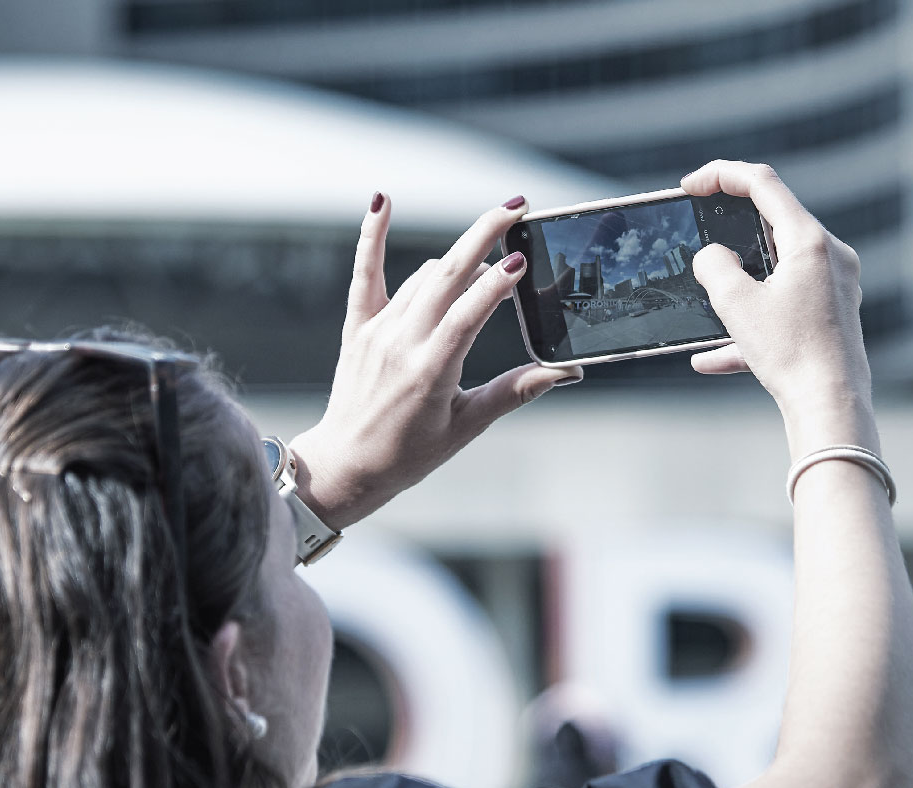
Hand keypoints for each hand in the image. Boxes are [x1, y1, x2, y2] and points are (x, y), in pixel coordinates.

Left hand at [288, 193, 581, 530]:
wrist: (348, 464)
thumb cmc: (410, 453)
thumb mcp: (467, 426)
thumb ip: (514, 391)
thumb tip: (565, 372)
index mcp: (430, 371)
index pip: (468, 313)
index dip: (497, 284)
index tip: (523, 258)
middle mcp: (401, 343)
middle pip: (446, 275)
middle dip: (483, 235)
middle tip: (517, 208)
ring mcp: (377, 331)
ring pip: (422, 277)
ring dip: (458, 258)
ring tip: (492, 250)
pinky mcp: (358, 327)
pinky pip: (364, 273)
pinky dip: (373, 236)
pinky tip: (381, 199)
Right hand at [683, 161, 871, 417]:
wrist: (830, 405)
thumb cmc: (790, 353)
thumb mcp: (736, 304)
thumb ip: (714, 267)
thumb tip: (712, 257)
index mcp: (810, 242)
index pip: (763, 184)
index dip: (722, 175)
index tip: (691, 186)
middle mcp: (830, 257)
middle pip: (773, 223)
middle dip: (730, 228)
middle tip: (698, 230)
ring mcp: (834, 286)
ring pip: (774, 270)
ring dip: (737, 282)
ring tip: (707, 298)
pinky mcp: (831, 316)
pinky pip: (782, 308)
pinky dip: (749, 324)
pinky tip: (711, 358)